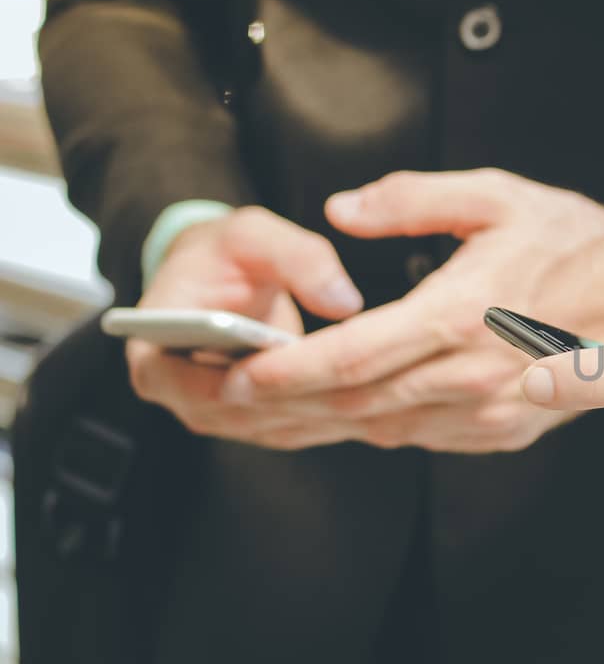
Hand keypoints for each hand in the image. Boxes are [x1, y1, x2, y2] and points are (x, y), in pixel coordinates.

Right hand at [127, 206, 364, 448]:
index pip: (209, 394)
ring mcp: (222, 415)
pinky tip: (385, 405)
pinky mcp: (258, 419)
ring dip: (333, 417)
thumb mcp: (251, 235)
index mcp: (156, 361)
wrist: (220, 273)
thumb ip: (296, 257)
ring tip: (387, 399)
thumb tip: (345, 301)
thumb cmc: (223, 253)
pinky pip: (299, 426)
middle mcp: (186, 400)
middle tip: (374, 390)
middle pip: (252, 417)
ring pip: (282, 428)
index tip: (322, 371)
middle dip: (311, 402)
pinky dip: (340, 417)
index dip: (267, 386)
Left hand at [219, 169, 603, 452]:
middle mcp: (472, 377)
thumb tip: (342, 211)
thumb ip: (410, 199)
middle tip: (226, 397)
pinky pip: (422, 438)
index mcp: (460, 316)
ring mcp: (492, 413)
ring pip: (384, 429)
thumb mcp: (495, 195)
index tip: (235, 372)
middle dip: (285, 404)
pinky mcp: (505, 430)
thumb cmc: (576, 241)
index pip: (351, 357)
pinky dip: (376, 427)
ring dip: (324, 422)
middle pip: (355, 404)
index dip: (284, 371)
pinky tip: (347, 411)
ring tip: (270, 408)